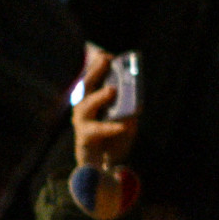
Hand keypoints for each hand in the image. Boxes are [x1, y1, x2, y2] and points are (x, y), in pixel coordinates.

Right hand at [72, 47, 137, 167]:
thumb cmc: (113, 140)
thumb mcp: (126, 123)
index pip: (92, 78)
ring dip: (99, 97)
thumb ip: (130, 112)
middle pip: (85, 86)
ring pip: (86, 106)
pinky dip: (111, 127)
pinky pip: (97, 130)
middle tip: (106, 60)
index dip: (96, 64)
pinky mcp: (84, 138)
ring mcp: (81, 123)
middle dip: (95, 71)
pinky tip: (123, 125)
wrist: (103, 167)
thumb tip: (136, 104)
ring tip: (112, 90)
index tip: (106, 52)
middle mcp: (83, 108)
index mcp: (92, 100)